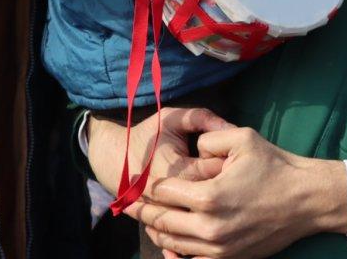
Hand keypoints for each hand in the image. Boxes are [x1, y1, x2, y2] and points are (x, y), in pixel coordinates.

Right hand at [87, 107, 231, 216]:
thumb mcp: (172, 118)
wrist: (116, 160)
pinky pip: (190, 229)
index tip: (229, 153)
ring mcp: (171, 214)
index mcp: (181, 172)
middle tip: (230, 172)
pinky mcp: (166, 224)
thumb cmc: (148, 136)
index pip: (218, 170)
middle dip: (227, 182)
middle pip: (216, 195)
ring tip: (220, 188)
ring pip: (205, 215)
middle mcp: (177, 199)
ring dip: (216, 203)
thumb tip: (230, 125)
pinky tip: (207, 206)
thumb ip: (200, 118)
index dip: (229, 160)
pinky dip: (201, 220)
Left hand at [137, 127, 346, 258]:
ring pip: (172, 244)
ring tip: (146, 220)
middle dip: (142, 210)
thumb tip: (192, 147)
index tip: (138, 180)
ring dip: (156, 231)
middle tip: (127, 204)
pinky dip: (177, 253)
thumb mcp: (242, 138)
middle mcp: (210, 226)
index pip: (163, 192)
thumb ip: (209, 137)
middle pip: (161, 221)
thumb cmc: (276, 166)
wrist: (307, 200)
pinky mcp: (230, 258)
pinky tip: (171, 243)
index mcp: (208, 196)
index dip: (149, 184)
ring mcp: (219, 248)